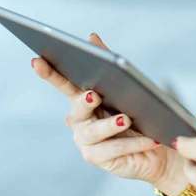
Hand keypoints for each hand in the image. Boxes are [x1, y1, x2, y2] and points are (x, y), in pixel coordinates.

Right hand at [30, 32, 183, 187]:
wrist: (158, 145)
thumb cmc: (139, 112)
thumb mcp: (126, 84)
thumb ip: (107, 61)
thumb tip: (91, 37)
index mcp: (82, 98)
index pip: (63, 83)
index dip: (49, 73)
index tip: (37, 60)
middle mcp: (79, 120)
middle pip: (76, 108)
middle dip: (84, 101)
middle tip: (94, 95)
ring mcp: (85, 141)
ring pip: (93, 132)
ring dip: (110, 125)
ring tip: (126, 119)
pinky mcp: (97, 158)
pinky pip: (113, 149)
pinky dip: (133, 142)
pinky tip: (149, 138)